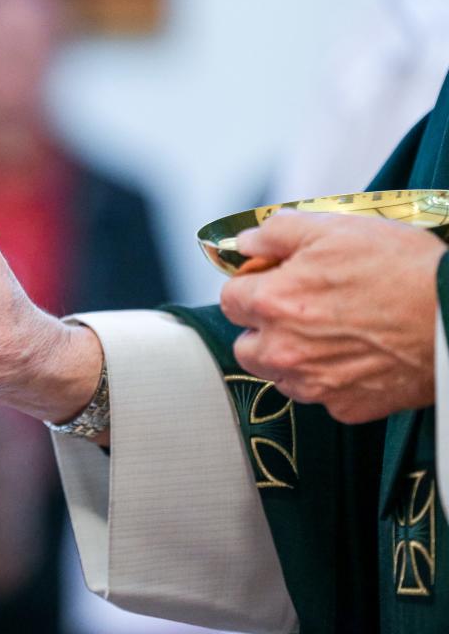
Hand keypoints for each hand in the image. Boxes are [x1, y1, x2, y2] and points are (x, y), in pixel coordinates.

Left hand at [220, 209, 446, 422]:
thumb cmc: (404, 269)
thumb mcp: (336, 228)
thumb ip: (277, 233)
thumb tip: (246, 242)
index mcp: (273, 303)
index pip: (230, 299)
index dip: (252, 285)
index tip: (273, 281)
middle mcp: (284, 351)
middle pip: (246, 345)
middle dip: (263, 327)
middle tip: (301, 309)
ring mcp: (314, 384)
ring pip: (279, 374)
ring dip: (292, 357)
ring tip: (332, 332)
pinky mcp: (345, 407)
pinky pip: (319, 395)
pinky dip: (330, 379)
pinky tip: (358, 355)